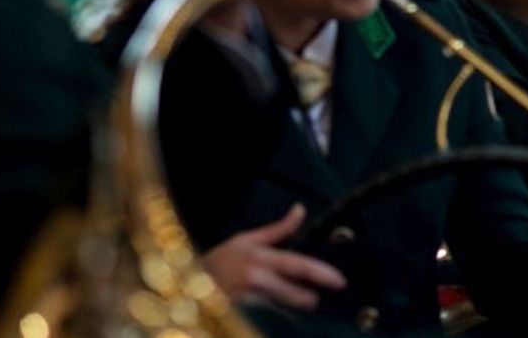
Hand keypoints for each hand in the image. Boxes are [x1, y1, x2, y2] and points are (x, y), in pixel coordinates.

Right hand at [202, 204, 346, 309]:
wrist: (187, 285)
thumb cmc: (220, 260)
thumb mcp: (247, 239)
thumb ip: (279, 229)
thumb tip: (301, 209)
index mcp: (259, 256)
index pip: (297, 264)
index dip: (321, 272)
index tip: (340, 280)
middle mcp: (255, 278)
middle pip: (292, 292)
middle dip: (308, 298)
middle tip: (317, 299)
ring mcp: (248, 300)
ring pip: (283, 308)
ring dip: (294, 307)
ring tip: (301, 305)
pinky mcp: (243, 315)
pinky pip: (270, 317)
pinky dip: (280, 316)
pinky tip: (285, 316)